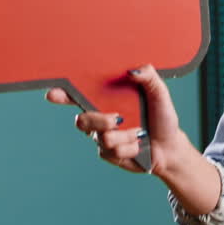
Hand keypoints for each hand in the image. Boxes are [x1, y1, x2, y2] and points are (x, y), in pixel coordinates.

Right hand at [45, 63, 186, 175]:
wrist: (170, 147)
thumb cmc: (162, 118)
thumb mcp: (160, 94)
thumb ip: (149, 78)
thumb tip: (133, 71)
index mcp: (107, 99)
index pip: (80, 95)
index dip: (63, 94)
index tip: (53, 93)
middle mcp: (100, 117)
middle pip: (82, 120)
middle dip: (99, 120)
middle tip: (118, 118)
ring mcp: (102, 136)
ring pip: (101, 138)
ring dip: (125, 136)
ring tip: (139, 133)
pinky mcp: (108, 153)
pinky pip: (111, 151)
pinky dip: (130, 148)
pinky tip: (139, 146)